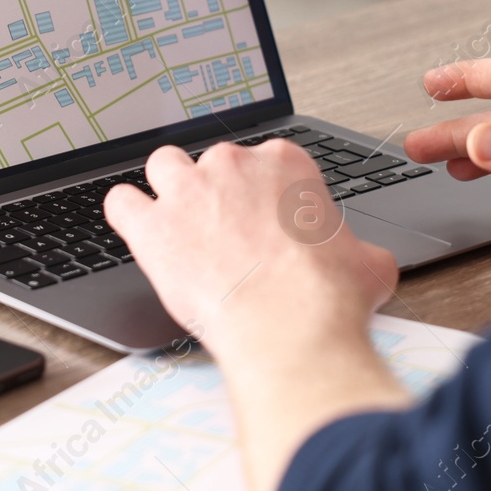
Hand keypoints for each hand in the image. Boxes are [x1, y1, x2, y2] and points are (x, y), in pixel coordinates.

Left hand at [105, 140, 394, 350]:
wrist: (290, 328)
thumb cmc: (328, 297)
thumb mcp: (369, 263)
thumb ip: (358, 249)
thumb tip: (365, 260)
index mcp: (284, 164)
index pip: (265, 162)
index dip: (264, 194)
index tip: (265, 221)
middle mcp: (233, 165)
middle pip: (215, 164)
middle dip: (219, 194)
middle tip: (228, 236)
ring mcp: (188, 191)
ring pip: (164, 167)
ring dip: (170, 190)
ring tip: (180, 225)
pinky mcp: (153, 226)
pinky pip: (121, 202)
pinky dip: (127, 215)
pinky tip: (140, 233)